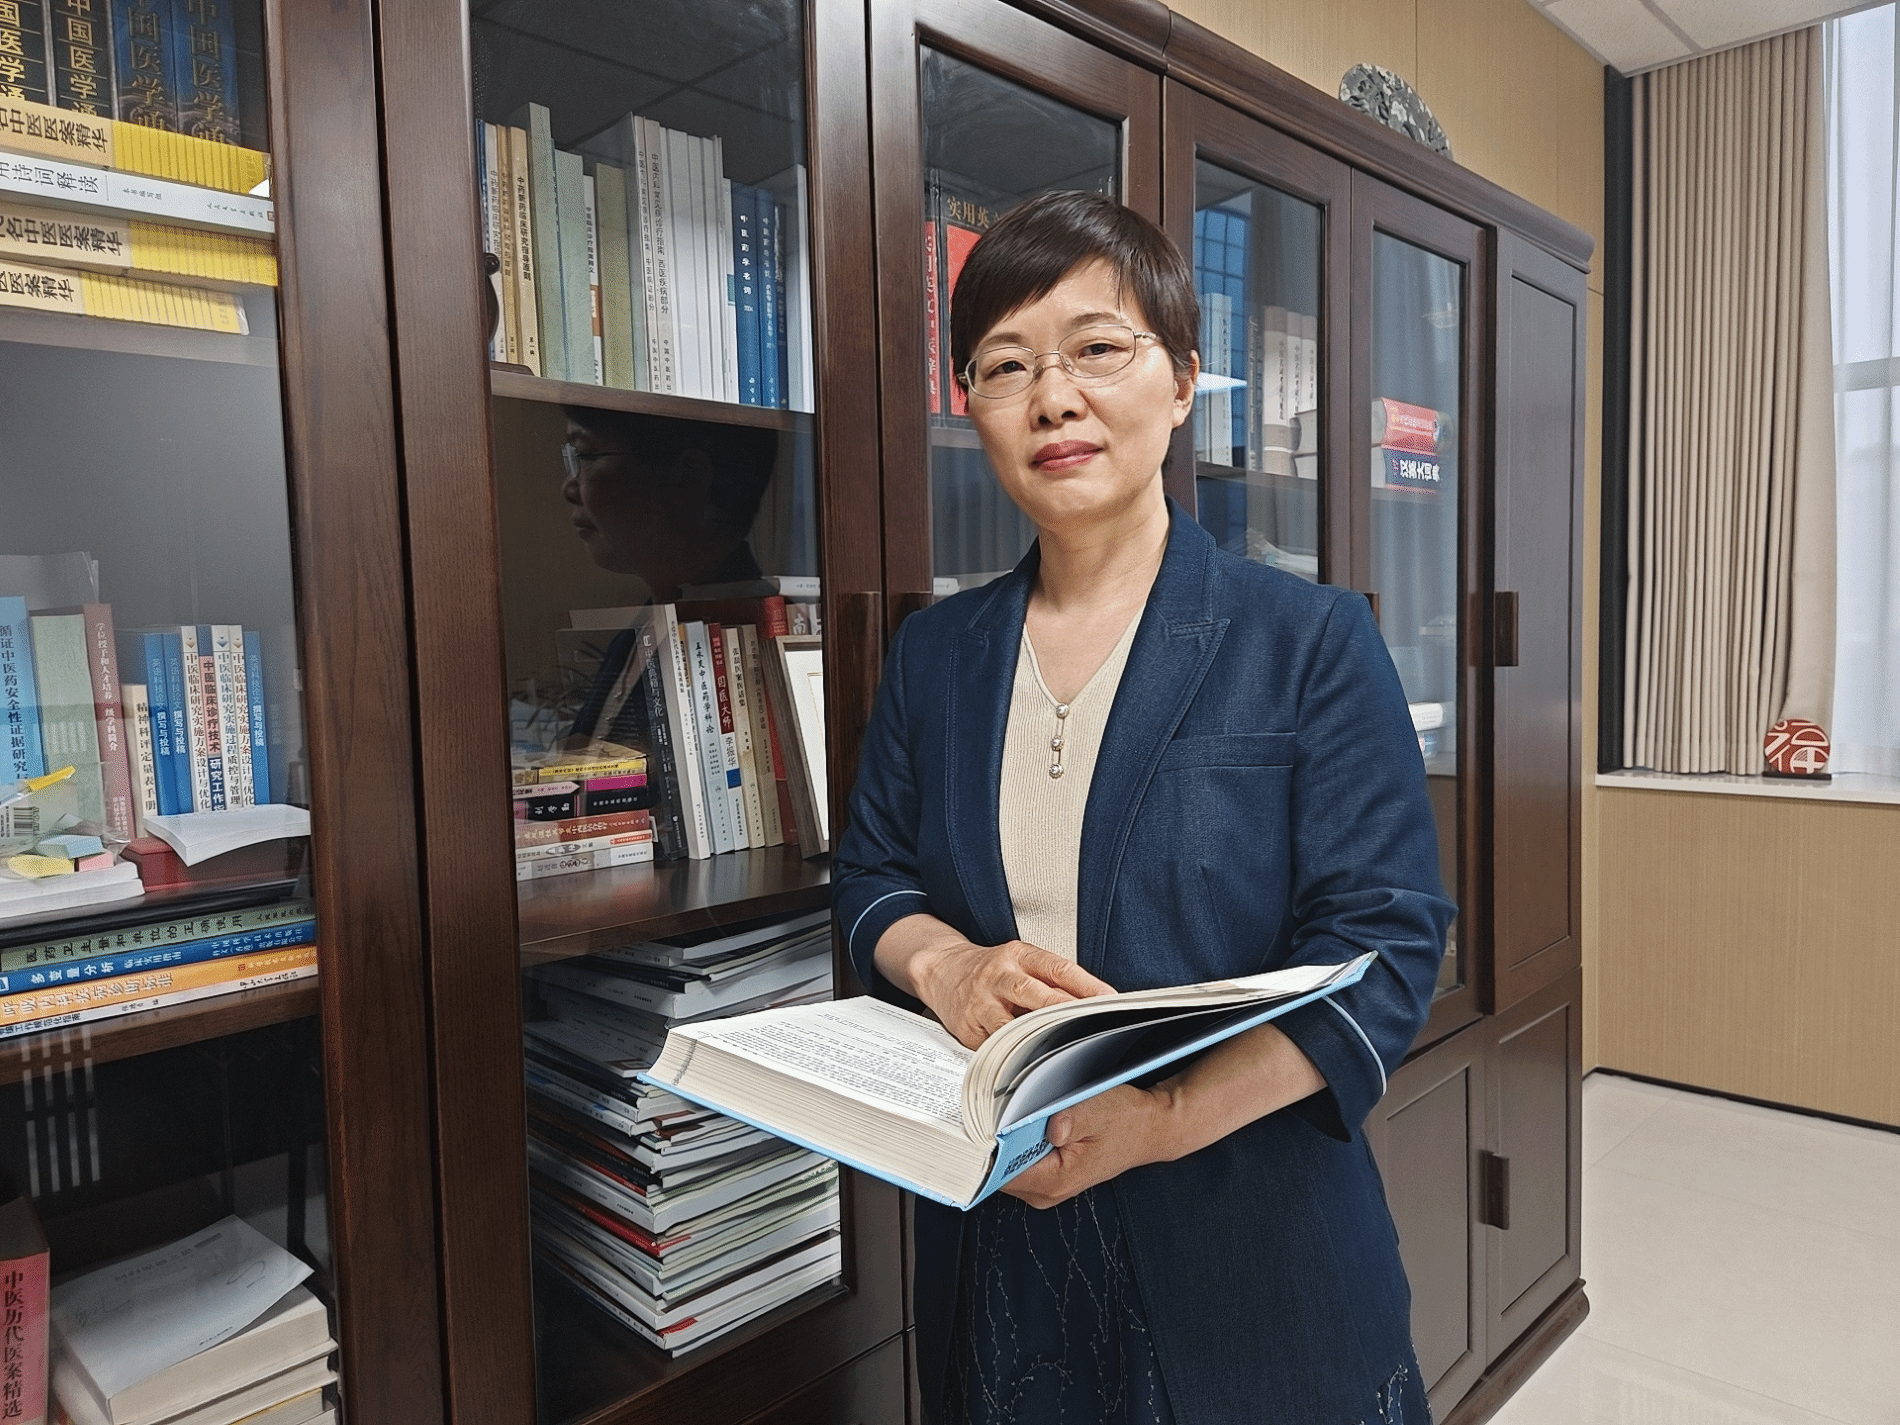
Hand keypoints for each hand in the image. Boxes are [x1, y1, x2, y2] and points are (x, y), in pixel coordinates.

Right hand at [912, 938, 1114, 1049]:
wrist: (941, 969)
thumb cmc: (991, 969)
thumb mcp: (1021, 961)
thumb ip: (1051, 980)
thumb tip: (1092, 1002)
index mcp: (1018, 955)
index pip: (1057, 968)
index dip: (1085, 984)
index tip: (1109, 998)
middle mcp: (998, 976)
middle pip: (1033, 994)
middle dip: (1063, 1010)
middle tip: (1090, 1023)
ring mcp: (980, 1003)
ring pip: (1011, 1024)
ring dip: (1037, 1038)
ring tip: (1062, 1050)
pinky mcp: (967, 1027)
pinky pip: (994, 1046)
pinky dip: (1013, 1055)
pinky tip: (1029, 1063)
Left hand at [1003, 1084, 1174, 1208]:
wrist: (1149, 1130)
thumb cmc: (1126, 1121)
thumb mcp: (1099, 1110)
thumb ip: (1071, 1120)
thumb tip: (1047, 1127)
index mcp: (1056, 1180)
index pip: (1001, 1173)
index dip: (988, 1148)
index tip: (983, 1124)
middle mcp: (1048, 1191)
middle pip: (999, 1171)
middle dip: (996, 1142)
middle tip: (999, 1111)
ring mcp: (1048, 1187)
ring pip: (1007, 1167)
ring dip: (1008, 1141)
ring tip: (1020, 1114)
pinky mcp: (1050, 1177)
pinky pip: (1020, 1162)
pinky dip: (1019, 1143)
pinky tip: (1030, 1124)